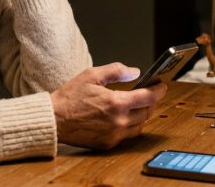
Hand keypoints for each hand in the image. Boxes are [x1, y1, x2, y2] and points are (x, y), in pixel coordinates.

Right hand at [51, 62, 166, 148]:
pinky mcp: (108, 143)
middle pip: (147, 112)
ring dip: (142, 115)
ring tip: (138, 105)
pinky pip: (127, 135)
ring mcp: (114, 134)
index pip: (148, 97)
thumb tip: (135, 71)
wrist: (54, 119)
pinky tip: (124, 117)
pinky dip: (130, 125)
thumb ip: (116, 70)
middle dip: (151, 102)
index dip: (158, 90)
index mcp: (116, 103)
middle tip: (149, 93)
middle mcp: (118, 121)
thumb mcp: (92, 75)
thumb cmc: (69, 97)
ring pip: (139, 125)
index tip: (161, 86)